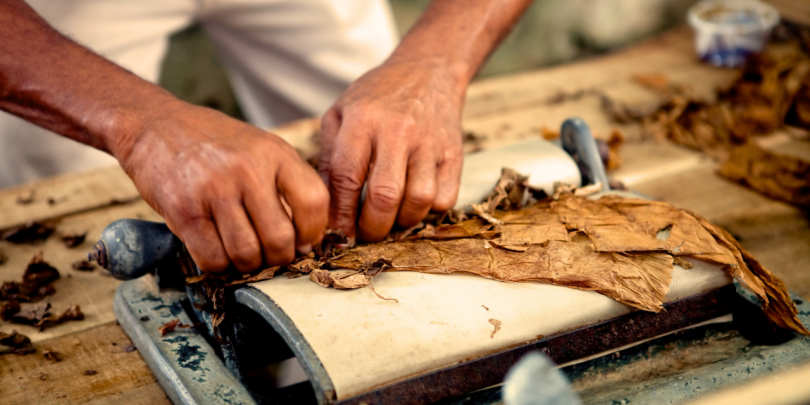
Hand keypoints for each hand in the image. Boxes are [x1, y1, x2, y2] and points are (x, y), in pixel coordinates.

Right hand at [116, 101, 327, 272]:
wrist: (155, 126)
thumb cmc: (215, 144)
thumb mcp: (260, 147)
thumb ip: (286, 183)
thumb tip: (307, 239)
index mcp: (274, 152)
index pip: (314, 202)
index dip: (313, 232)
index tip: (303, 241)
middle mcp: (247, 169)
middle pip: (280, 238)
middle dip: (278, 258)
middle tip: (269, 255)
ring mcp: (214, 189)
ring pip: (246, 254)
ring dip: (247, 265)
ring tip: (243, 253)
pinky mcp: (183, 210)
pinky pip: (212, 258)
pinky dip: (219, 265)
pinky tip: (218, 251)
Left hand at [319, 60, 464, 241]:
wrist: (428, 71)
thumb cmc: (377, 97)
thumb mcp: (341, 112)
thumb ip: (329, 156)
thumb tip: (324, 205)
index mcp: (363, 119)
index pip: (347, 177)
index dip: (340, 214)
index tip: (338, 234)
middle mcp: (398, 130)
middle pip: (385, 196)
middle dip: (372, 227)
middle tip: (365, 233)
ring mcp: (430, 142)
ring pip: (419, 201)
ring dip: (402, 222)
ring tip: (390, 219)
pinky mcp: (454, 154)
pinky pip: (445, 199)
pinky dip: (429, 211)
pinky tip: (414, 202)